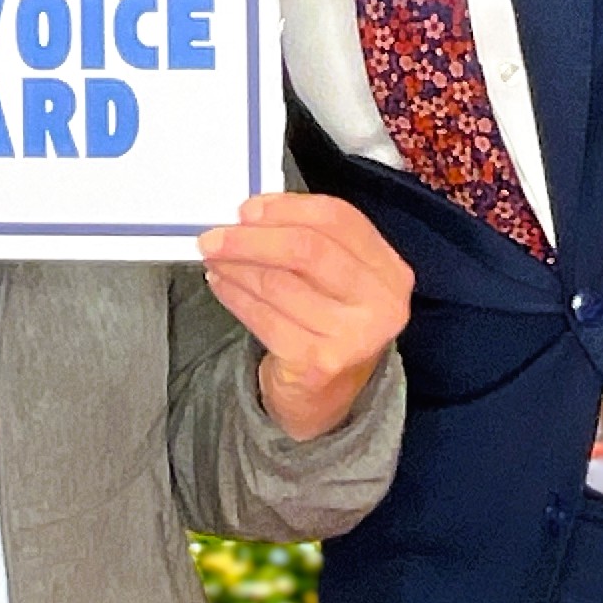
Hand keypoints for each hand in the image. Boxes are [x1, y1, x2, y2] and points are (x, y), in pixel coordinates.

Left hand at [198, 193, 412, 441]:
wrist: (328, 394)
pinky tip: (221, 284)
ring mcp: (352, 337)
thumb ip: (306, 236)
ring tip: (214, 257)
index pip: (337, 219)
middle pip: (307, 250)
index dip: (287, 208)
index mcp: (389, 270)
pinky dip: (235, 296)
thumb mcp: (336, 274)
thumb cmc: (328, 317)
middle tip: (213, 236)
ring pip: (278, 283)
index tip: (246, 209)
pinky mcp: (319, 363)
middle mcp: (381, 304)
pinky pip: (264, 318)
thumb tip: (249, 214)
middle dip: (251, 239)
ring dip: (235, 266)